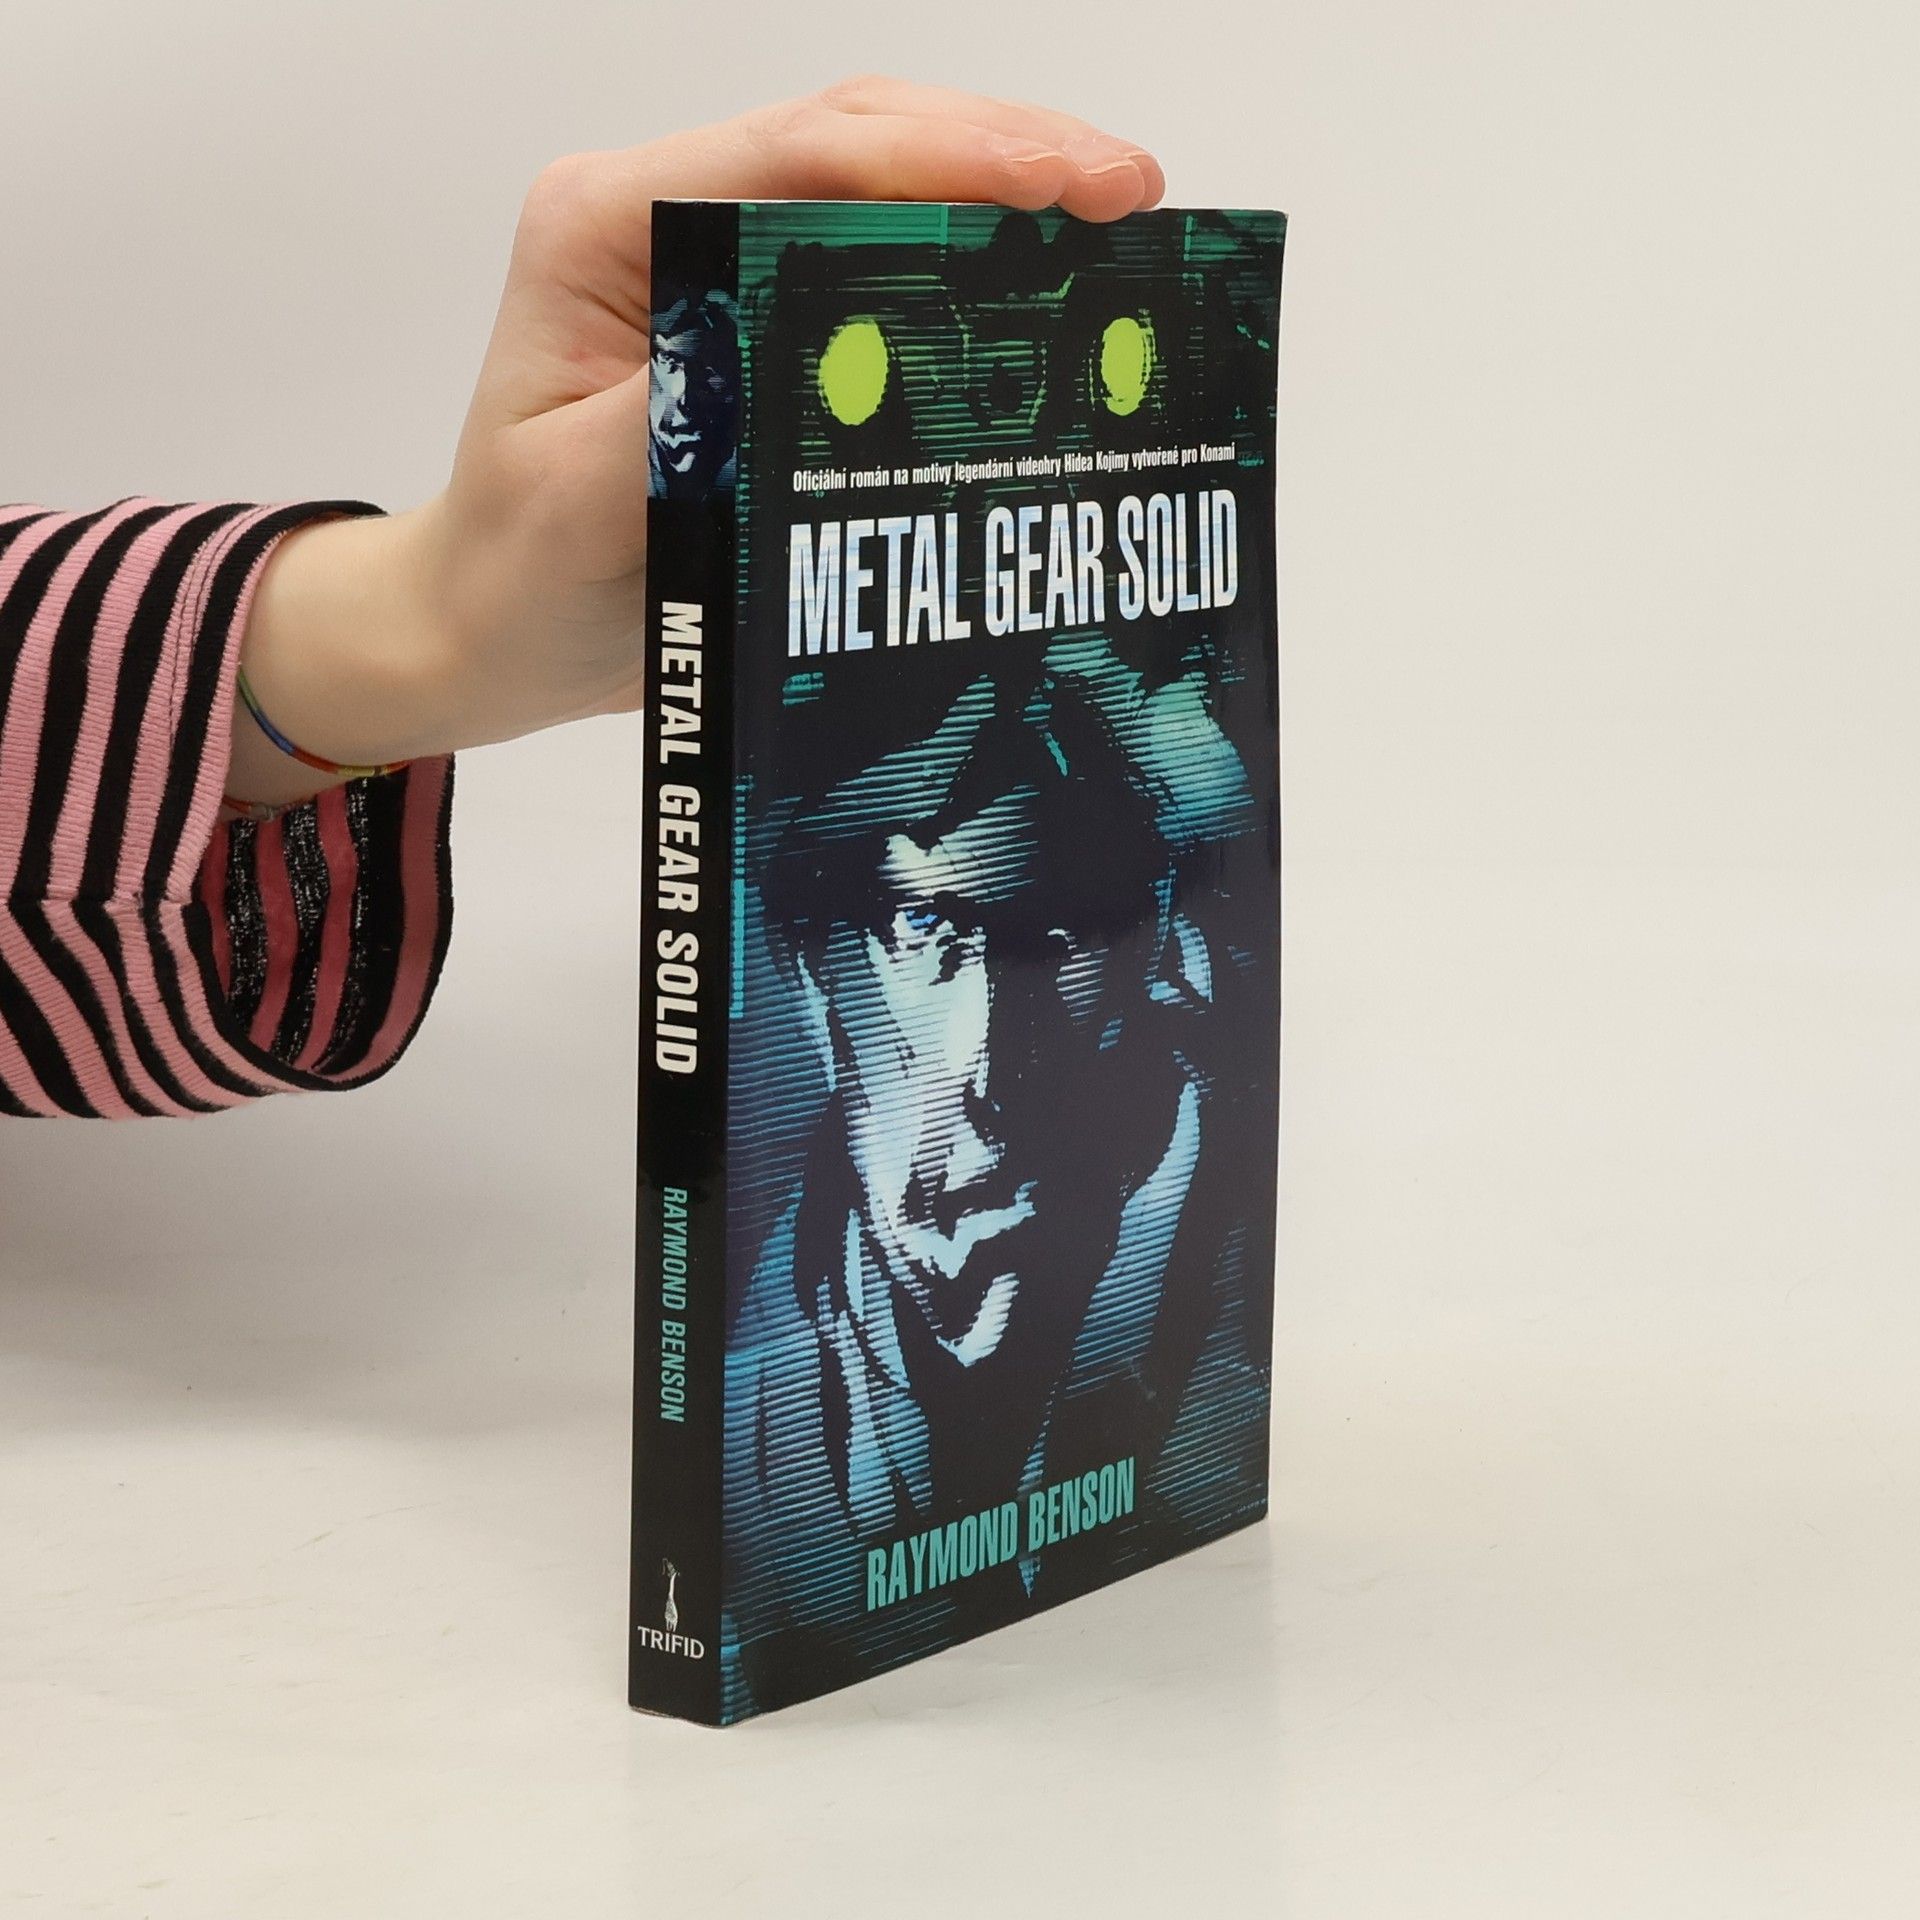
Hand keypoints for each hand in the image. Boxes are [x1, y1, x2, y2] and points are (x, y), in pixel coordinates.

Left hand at [228, 79, 1163, 808]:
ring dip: (1001, 200)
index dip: (949, 161)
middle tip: (1134, 197)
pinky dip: (971, 272)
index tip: (1072, 188)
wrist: (491, 627)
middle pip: (856, 143)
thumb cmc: (520, 572)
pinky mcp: (761, 322)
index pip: (798, 158)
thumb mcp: (584, 503)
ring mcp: (718, 264)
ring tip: (1120, 228)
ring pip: (880, 191)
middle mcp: (668, 220)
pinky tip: (1047, 291)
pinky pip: (880, 272)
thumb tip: (831, 364)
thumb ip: (696, 415)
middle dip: (1003, 157)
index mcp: (610, 226)